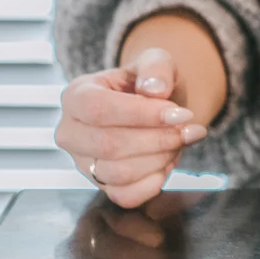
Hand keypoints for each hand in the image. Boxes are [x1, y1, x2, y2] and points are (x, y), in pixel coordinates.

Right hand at [55, 48, 208, 208]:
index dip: (143, 115)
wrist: (157, 108)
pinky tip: (166, 162)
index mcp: (76, 96)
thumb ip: (156, 68)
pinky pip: (125, 196)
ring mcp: (83, 163)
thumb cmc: (151, 84)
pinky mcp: (100, 186)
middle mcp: (70, 132)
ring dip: (160, 159)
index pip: (99, 110)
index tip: (182, 114)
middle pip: (109, 145)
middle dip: (158, 139)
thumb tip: (153, 89)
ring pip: (119, 173)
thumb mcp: (157, 62)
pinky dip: (154, 182)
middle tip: (189, 129)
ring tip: (178, 141)